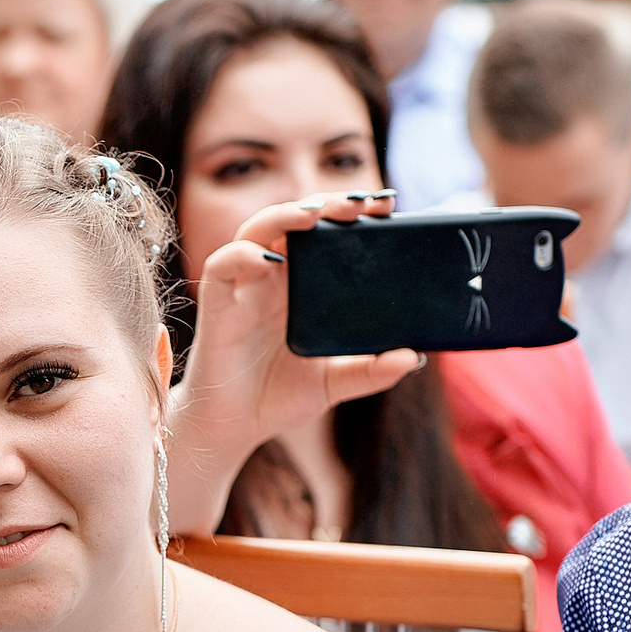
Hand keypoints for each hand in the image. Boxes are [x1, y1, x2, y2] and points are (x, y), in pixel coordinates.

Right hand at [163, 192, 423, 533]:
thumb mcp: (335, 382)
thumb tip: (412, 357)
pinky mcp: (218, 302)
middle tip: (360, 204)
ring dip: (284, 215)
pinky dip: (241, 255)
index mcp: (302, 286)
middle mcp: (273, 277)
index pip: (326, 235)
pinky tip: (266, 258)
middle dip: (326, 204)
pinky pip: (222, 265)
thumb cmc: (277, 398)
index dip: (352, 215)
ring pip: (258, 230)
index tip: (387, 207)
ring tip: (313, 214)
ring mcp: (244, 286)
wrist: (234, 427)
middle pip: (295, 221)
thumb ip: (371, 371)